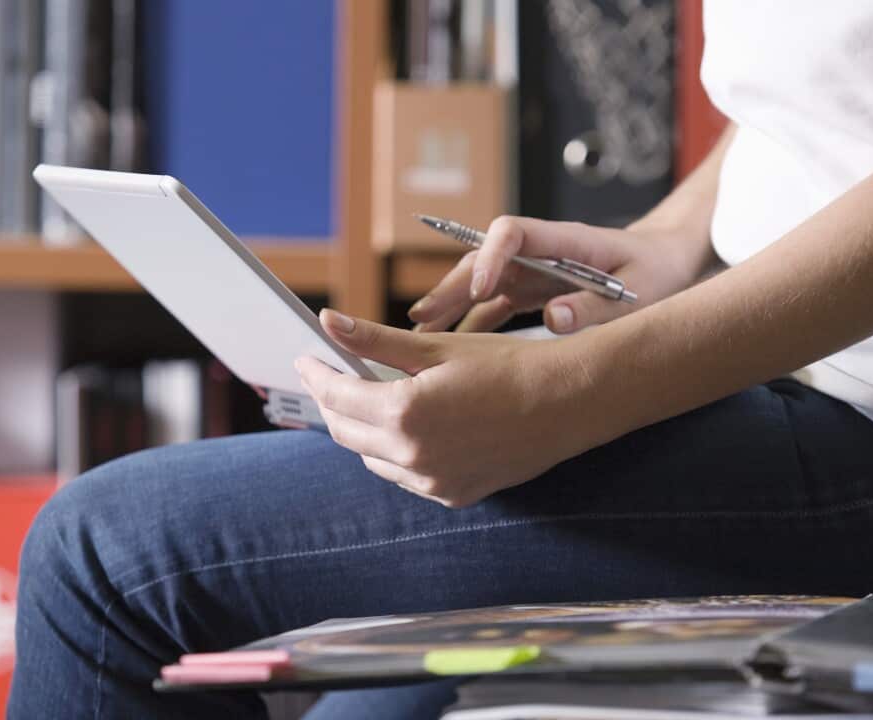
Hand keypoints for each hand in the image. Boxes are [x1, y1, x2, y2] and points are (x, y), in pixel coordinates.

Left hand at [295, 309, 601, 507]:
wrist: (566, 403)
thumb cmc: (506, 366)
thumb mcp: (437, 347)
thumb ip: (375, 342)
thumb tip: (328, 324)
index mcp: (405, 413)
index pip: (337, 396)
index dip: (316, 375)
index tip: (306, 359)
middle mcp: (412, 456)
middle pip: (346, 431)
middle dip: (333, 402)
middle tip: (330, 375)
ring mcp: (432, 482)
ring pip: (372, 458)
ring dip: (363, 429)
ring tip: (369, 398)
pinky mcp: (451, 494)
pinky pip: (404, 476)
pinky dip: (394, 452)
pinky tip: (406, 428)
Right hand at [407, 216, 709, 333]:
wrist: (664, 263)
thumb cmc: (656, 271)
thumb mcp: (640, 290)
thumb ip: (596, 305)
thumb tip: (554, 319)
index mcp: (563, 241)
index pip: (512, 232)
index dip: (491, 257)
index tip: (482, 290)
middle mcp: (538, 252)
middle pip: (482, 259)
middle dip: (452, 287)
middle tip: (423, 318)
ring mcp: (530, 271)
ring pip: (478, 283)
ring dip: (449, 305)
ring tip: (418, 334)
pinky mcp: (529, 291)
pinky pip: (490, 306)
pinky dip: (467, 323)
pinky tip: (444, 346)